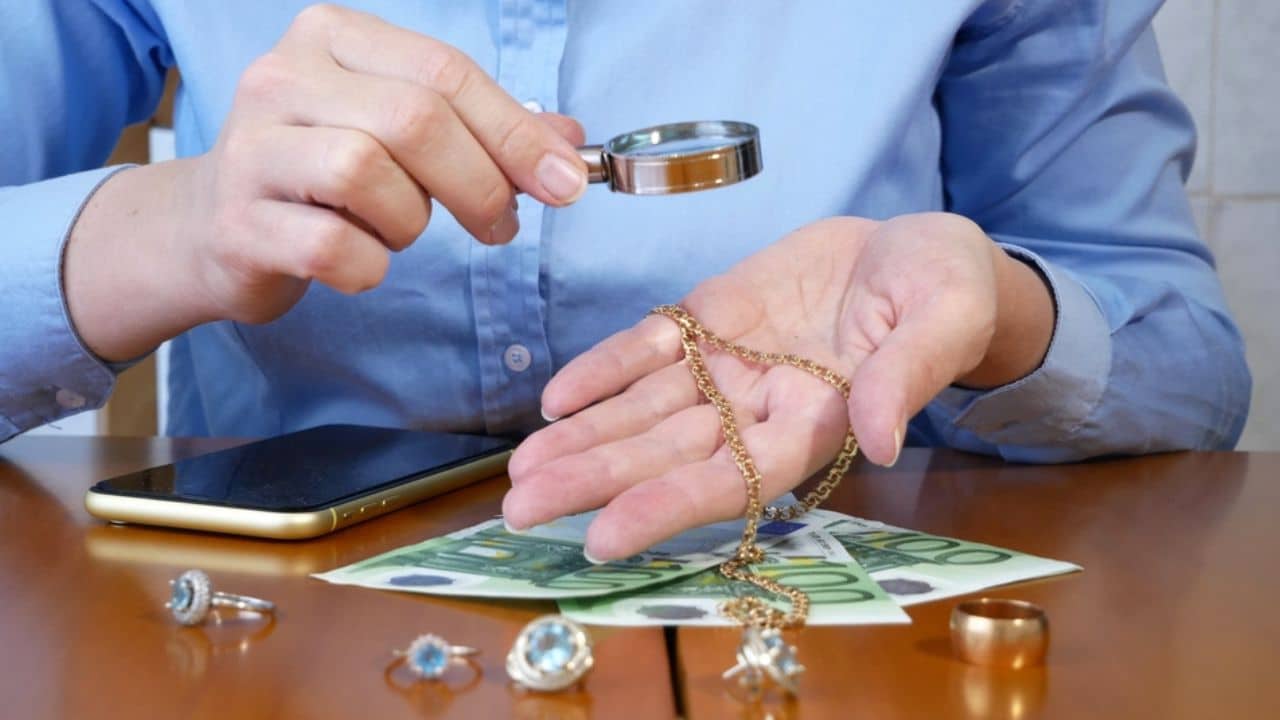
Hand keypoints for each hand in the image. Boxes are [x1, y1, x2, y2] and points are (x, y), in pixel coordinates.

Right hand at [188, 3, 587, 322]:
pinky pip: (333, 247)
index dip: (516, 132)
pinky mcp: (238, 223)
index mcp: (332, 37)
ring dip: (410, 221)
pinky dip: (368, 266)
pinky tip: (358, 261)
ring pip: (369, 174)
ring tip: (397, 230)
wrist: (212, 228)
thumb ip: (481, 129)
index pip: (445, 72)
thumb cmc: (324, 176)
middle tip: (500, 225)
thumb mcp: (401, 133)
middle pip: (414, 119)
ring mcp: (252, 149)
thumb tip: (569, 145)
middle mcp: (282, 77)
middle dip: (480, 182)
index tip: (566, 182)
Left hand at [503, 213, 1054, 560]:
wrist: (916, 245)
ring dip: (584, 438)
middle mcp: (761, 407)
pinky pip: (650, 346)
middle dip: (595, 481)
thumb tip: (879, 439)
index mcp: (818, 423)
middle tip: (520, 510)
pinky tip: (556, 400)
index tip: (603, 537)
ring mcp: (731, 364)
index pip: (734, 480)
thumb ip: (905, 376)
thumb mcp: (942, 319)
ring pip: (646, 409)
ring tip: (519, 469)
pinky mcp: (713, 316)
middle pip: (668, 454)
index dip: (668, 508)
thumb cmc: (945, 290)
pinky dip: (604, 369)